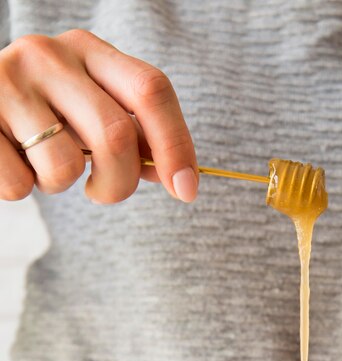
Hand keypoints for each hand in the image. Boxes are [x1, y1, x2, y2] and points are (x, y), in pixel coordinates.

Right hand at [0, 30, 197, 202]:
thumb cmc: (44, 115)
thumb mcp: (91, 112)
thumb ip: (133, 138)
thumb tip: (181, 180)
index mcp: (89, 50)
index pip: (152, 90)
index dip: (177, 145)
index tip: (186, 190)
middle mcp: (48, 55)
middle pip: (117, 134)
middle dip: (120, 183)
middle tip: (104, 192)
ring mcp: (6, 80)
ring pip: (65, 166)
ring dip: (61, 185)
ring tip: (42, 163)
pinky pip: (18, 183)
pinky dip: (22, 188)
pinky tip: (12, 161)